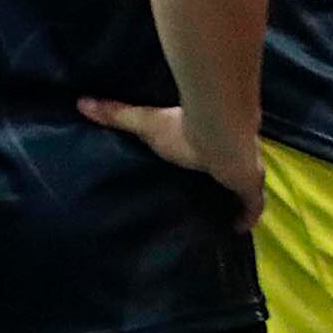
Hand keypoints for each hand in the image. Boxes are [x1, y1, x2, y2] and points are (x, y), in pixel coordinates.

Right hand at [77, 98, 263, 227]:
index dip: (206, 161)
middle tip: (209, 198)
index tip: (195, 170)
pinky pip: (252, 209)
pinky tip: (238, 230)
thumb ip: (117, 114)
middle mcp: (230, 155)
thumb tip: (81, 102)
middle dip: (223, 180)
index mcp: (208, 141)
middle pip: (229, 170)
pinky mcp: (251, 188)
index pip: (210, 153)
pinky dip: (247, 218)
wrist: (218, 133)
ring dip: (236, 200)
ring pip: (244, 189)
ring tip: (221, 217)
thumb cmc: (183, 128)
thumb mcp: (144, 123)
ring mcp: (244, 172)